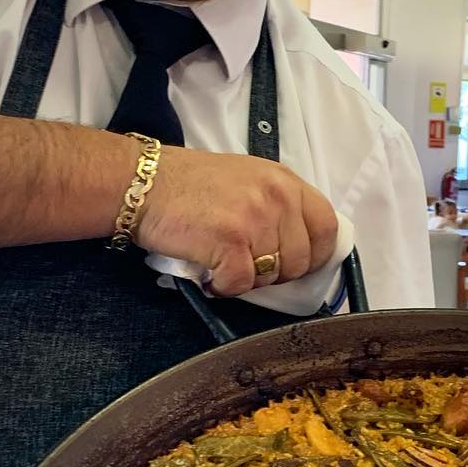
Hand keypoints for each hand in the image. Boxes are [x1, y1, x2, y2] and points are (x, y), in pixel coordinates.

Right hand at [135, 146, 339, 296]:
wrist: (140, 183)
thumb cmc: (186, 184)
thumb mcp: (246, 179)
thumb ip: (276, 206)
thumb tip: (297, 247)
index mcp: (284, 180)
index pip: (327, 227)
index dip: (314, 254)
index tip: (293, 263)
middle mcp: (276, 196)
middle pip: (300, 260)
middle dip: (275, 273)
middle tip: (246, 265)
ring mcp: (255, 218)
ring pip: (272, 275)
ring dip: (247, 279)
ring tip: (222, 264)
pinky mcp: (231, 242)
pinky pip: (242, 284)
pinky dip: (224, 287)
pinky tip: (209, 274)